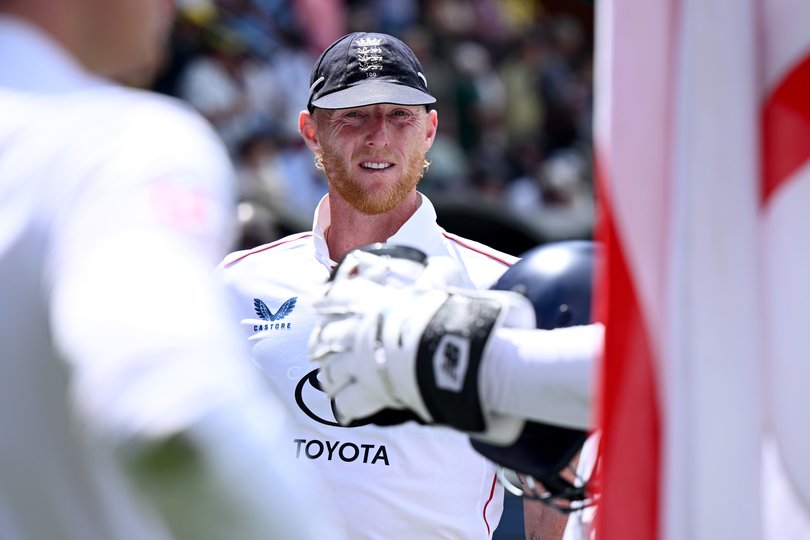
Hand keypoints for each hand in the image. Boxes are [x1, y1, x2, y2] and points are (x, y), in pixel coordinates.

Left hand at [308, 244, 535, 443]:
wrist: (452, 348)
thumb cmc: (449, 311)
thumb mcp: (445, 280)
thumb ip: (434, 273)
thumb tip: (432, 273)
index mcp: (374, 300)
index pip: (339, 296)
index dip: (326, 299)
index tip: (316, 301)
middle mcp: (360, 330)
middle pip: (326, 337)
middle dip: (320, 343)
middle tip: (318, 348)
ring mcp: (361, 361)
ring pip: (329, 371)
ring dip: (329, 375)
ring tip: (330, 380)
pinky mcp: (370, 390)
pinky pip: (346, 401)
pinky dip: (344, 405)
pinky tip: (345, 408)